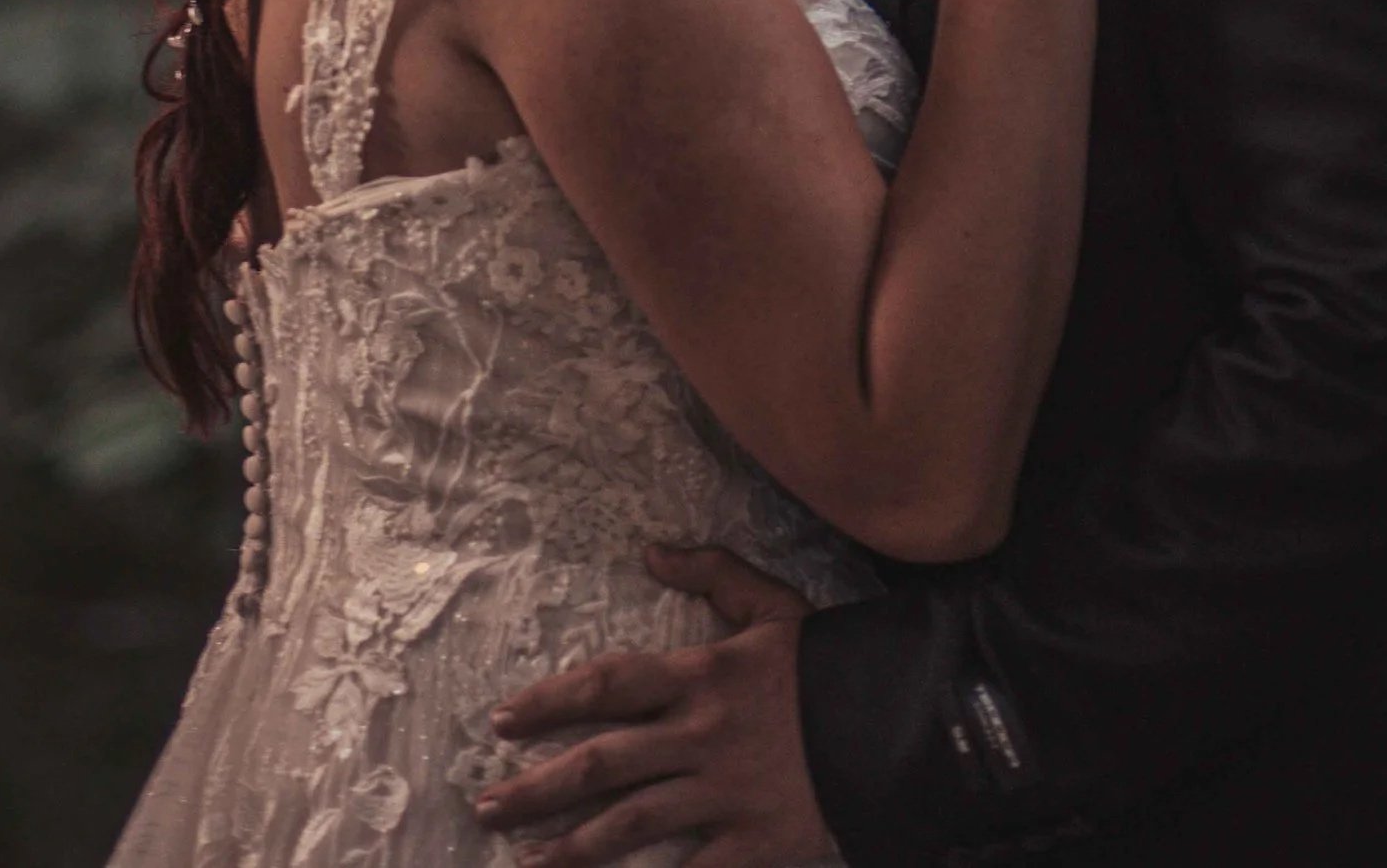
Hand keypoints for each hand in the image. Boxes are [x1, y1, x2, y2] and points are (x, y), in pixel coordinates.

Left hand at [473, 544, 826, 867]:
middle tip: (488, 804)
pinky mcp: (752, 845)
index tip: (504, 720)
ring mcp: (723, 794)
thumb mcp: (771, 603)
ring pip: (630, 825)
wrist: (897, 720)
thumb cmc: (827, 661)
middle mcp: (700, 736)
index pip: (607, 685)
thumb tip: (653, 550)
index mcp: (700, 675)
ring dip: (571, 848)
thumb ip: (711, 572)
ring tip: (525, 865)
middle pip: (603, 763)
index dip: (550, 701)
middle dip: (539, 787)